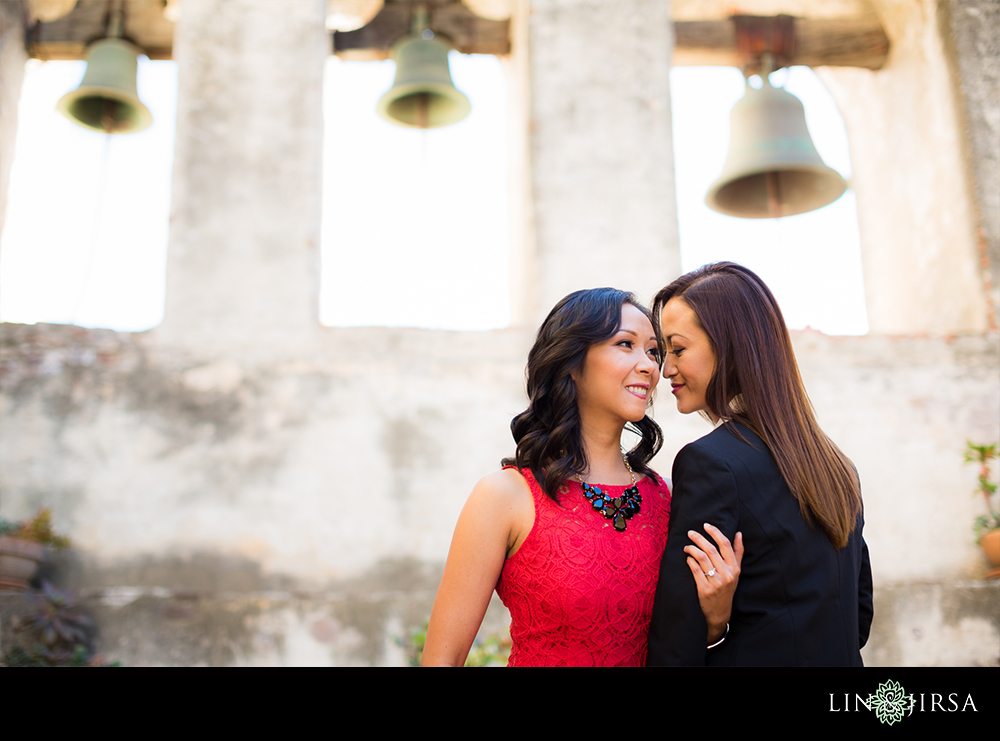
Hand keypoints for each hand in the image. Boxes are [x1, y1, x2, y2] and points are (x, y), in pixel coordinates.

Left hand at [685, 523, 742, 644]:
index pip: (725, 545)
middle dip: (698, 538)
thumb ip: (737, 553)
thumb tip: (739, 533)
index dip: (715, 532)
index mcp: (735, 568)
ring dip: (691, 549)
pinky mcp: (705, 589)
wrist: (719, 613)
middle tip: (690, 533)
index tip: (705, 525)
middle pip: (710, 549)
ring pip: (701, 558)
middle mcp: (727, 574)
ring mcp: (716, 582)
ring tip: (687, 547)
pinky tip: (688, 559)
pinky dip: (690, 561)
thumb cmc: (727, 589)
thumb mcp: (735, 573)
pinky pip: (695, 570)